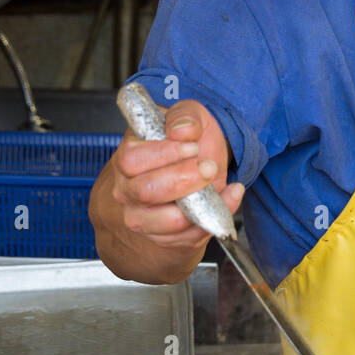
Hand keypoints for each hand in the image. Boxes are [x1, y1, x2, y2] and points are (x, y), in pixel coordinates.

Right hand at [108, 98, 243, 250]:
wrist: (199, 171)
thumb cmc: (190, 143)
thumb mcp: (191, 117)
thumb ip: (185, 116)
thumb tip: (181, 130)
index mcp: (129, 156)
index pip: (132, 160)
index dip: (164, 154)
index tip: (192, 147)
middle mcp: (128, 189)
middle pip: (145, 191)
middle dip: (182, 180)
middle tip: (208, 167)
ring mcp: (142, 216)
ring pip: (163, 221)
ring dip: (196, 205)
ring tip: (216, 186)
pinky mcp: (163, 237)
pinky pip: (186, 238)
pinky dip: (212, 221)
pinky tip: (226, 200)